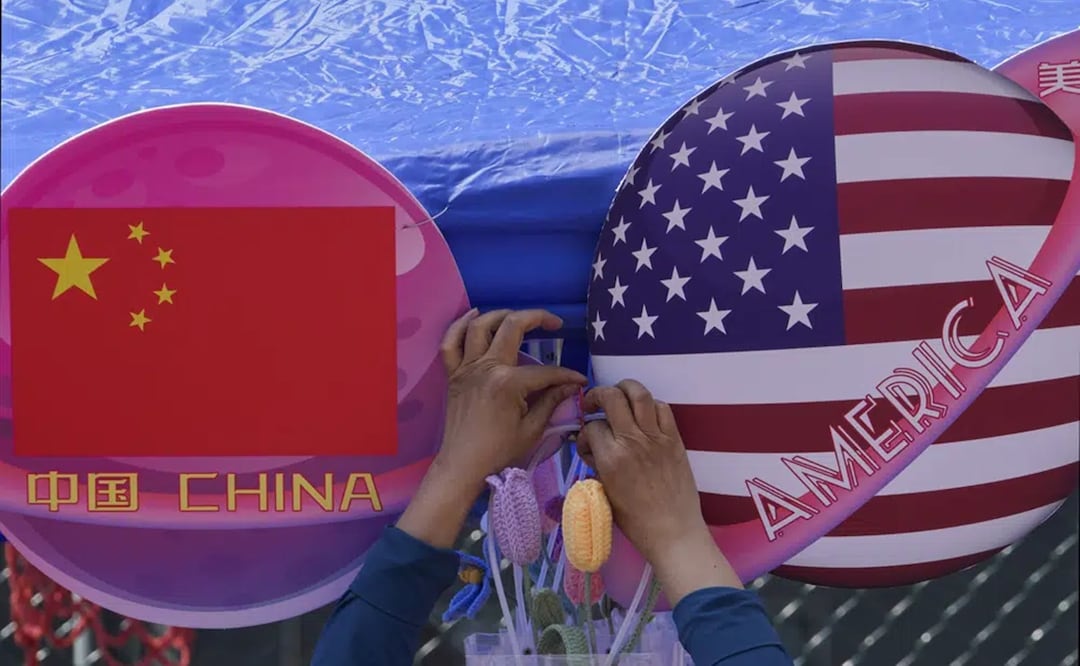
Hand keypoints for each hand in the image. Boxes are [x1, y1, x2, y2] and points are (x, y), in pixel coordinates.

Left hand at [437, 308, 587, 487]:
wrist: (463, 464)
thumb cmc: (499, 451)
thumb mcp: (532, 429)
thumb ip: (551, 401)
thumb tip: (571, 385)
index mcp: (508, 383)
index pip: (544, 371)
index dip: (566, 374)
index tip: (579, 380)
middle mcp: (486, 367)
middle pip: (512, 328)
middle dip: (537, 318)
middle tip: (554, 323)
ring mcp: (466, 368)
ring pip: (480, 327)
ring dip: (501, 315)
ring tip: (518, 316)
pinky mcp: (453, 374)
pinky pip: (450, 342)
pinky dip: (460, 325)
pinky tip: (474, 315)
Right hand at [577, 380, 741, 602]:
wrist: (673, 531)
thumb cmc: (634, 520)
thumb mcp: (604, 492)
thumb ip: (596, 464)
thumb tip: (591, 446)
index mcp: (611, 457)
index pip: (592, 427)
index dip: (586, 433)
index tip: (588, 444)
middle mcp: (632, 440)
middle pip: (611, 397)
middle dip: (598, 395)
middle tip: (594, 404)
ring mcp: (656, 437)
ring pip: (639, 393)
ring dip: (625, 388)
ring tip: (618, 396)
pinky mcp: (675, 439)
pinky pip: (662, 408)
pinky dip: (650, 405)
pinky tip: (644, 414)